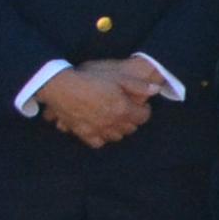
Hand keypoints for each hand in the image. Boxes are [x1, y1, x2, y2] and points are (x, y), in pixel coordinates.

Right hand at [33, 61, 156, 147]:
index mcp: (123, 109)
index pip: (143, 117)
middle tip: (128, 111)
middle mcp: (112, 123)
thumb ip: (138, 86)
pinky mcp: (83, 133)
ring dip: (119, 129)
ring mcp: (98, 129)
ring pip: (116, 137)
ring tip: (115, 119)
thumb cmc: (91, 79)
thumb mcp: (118, 77)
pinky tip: (101, 128)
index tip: (141, 105)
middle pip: (130, 128)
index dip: (144, 110)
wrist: (62, 87)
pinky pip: (98, 142)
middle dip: (132, 120)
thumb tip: (156, 90)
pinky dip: (102, 137)